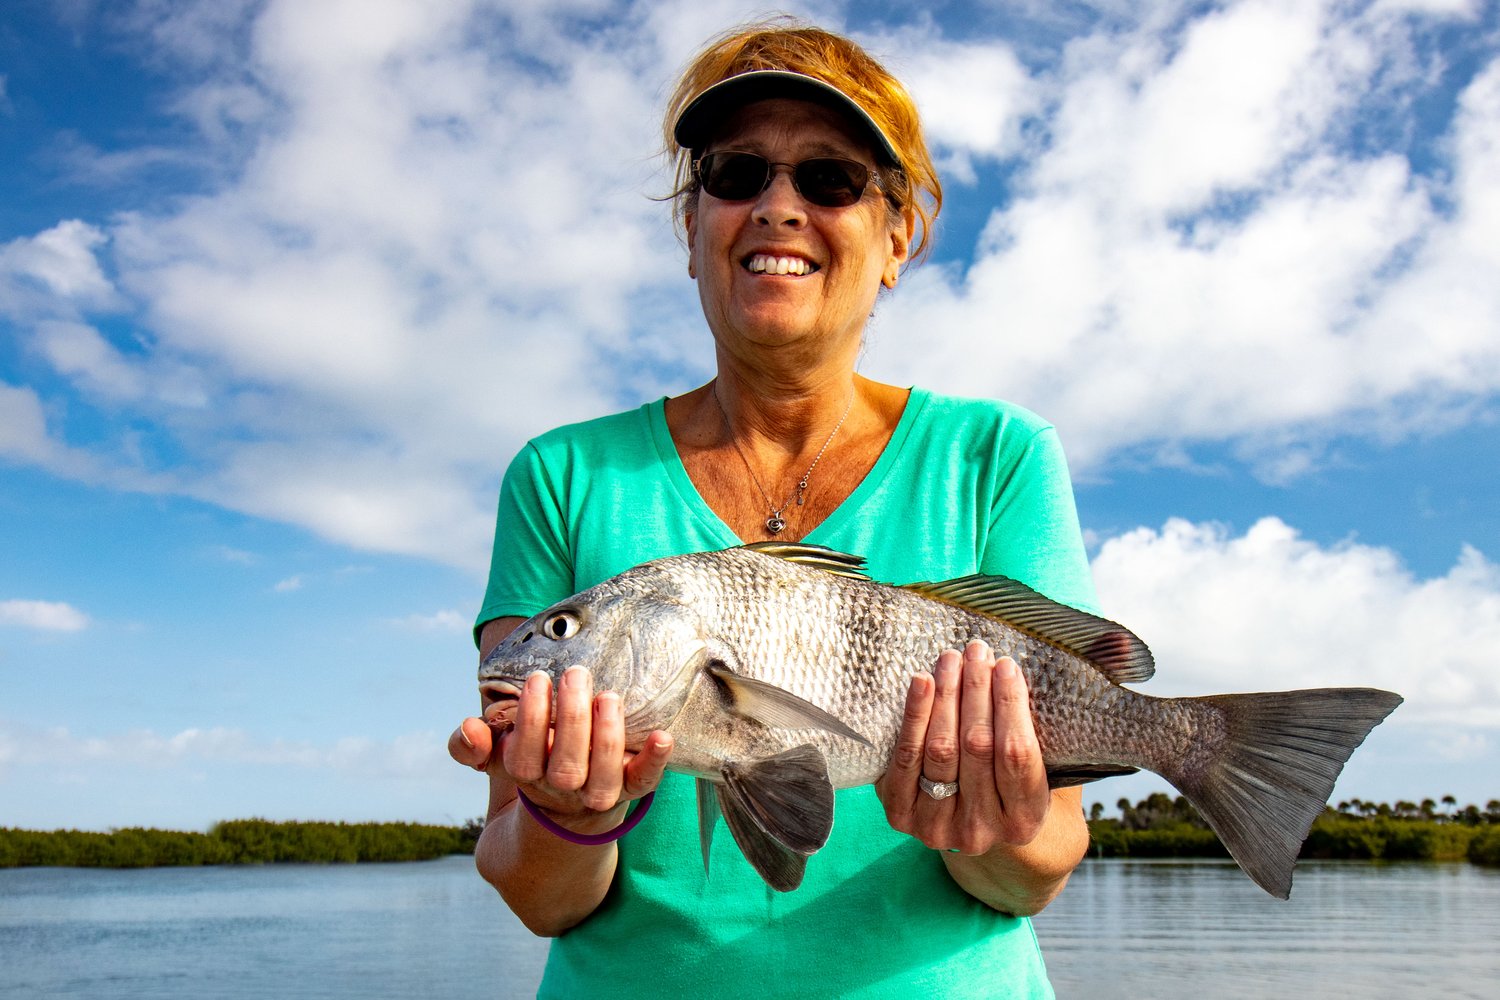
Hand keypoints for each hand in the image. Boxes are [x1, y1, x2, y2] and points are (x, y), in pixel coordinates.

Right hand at [447, 666, 672, 825]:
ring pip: (603, 776)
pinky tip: (662, 736)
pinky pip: (644, 782)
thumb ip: (471, 744)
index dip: (531, 719)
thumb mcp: (497, 751)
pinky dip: (653, 760)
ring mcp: (598, 793)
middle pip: (566, 765)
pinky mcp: (631, 789)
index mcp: (527, 776)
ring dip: (607, 735)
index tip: (539, 679)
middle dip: (571, 719)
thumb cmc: (533, 759)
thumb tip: (469, 728)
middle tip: (576, 674)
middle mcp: (562, 789)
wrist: (566, 807)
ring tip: (607, 695)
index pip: (525, 755)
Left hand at [876, 640, 1050, 855]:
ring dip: (946, 695)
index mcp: (1024, 820)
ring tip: (951, 660)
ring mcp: (938, 826)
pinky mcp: (902, 816)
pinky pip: (906, 758)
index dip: (1010, 705)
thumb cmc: (1005, 783)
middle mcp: (981, 830)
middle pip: (977, 746)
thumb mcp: (1034, 769)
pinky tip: (922, 681)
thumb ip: (1030, 731)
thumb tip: (1009, 668)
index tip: (1006, 665)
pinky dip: (915, 715)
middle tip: (976, 651)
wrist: (971, 827)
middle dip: (977, 690)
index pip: (1017, 754)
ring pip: (941, 749)